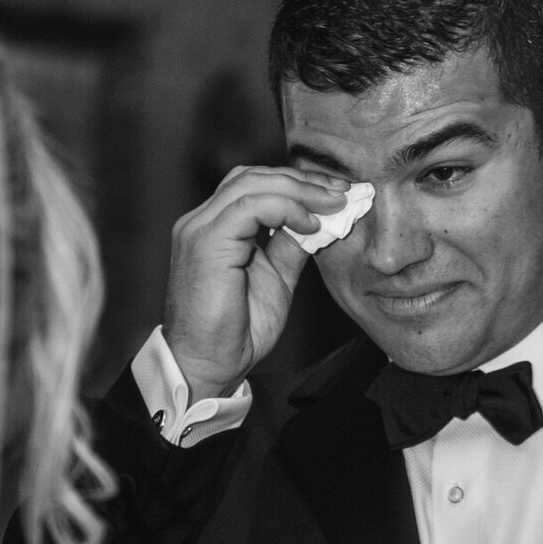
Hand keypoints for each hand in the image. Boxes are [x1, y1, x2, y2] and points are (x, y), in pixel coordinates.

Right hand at [165, 165, 350, 401]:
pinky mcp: (205, 243)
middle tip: (343, 191)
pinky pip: (250, 207)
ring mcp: (199, 229)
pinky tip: (310, 224)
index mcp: (213, 228)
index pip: (254, 185)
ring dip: (300, 190)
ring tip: (334, 204)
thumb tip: (319, 222)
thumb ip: (290, 247)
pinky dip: (286, 209)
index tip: (337, 195)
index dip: (297, 184)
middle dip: (303, 179)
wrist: (209, 367)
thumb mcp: (276, 280)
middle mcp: (200, 221)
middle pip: (254, 176)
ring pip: (252, 184)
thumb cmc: (235, 333)